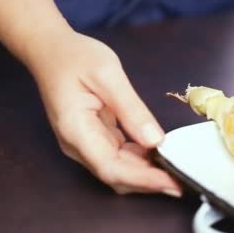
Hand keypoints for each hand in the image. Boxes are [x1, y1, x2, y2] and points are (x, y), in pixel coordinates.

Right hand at [28, 31, 181, 196]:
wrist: (49, 50)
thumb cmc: (74, 56)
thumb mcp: (108, 75)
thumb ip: (131, 109)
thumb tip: (156, 141)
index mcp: (76, 130)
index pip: (111, 168)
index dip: (143, 180)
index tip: (172, 182)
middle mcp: (76, 145)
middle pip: (115, 175)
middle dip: (149, 181)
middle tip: (184, 180)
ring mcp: (82, 144)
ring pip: (117, 170)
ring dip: (145, 172)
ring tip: (176, 168)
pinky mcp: (90, 138)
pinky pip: (116, 157)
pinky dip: (138, 159)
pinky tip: (158, 153)